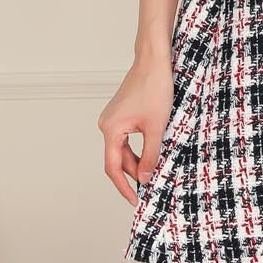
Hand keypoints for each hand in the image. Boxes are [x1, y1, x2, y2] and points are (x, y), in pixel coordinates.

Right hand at [98, 62, 173, 206]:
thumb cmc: (155, 89)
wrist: (154, 61)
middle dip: (133, 175)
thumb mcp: (156, 128)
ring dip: (137, 162)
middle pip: (118, 159)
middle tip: (150, 188)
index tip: (135, 201)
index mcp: (111, 130)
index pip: (113, 167)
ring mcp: (112, 119)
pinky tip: (150, 155)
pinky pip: (126, 139)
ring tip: (153, 172)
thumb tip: (143, 179)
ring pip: (123, 149)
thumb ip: (150, 156)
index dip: (123, 187)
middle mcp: (106, 125)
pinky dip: (137, 149)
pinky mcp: (120, 114)